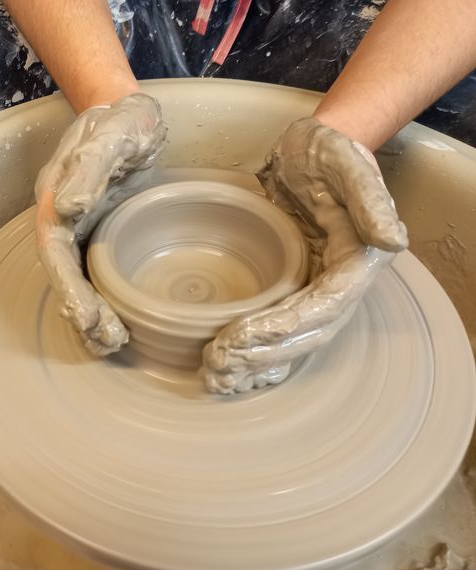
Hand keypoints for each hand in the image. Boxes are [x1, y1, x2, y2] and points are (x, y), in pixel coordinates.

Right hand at [35, 93, 166, 355]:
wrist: (129, 114)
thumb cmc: (121, 121)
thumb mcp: (111, 135)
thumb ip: (88, 169)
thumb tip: (67, 210)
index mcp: (56, 196)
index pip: (54, 250)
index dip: (67, 285)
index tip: (85, 316)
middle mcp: (62, 218)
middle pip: (64, 272)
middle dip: (81, 310)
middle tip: (107, 341)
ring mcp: (80, 228)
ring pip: (77, 277)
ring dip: (91, 312)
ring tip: (111, 343)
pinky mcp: (100, 234)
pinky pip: (95, 272)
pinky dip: (104, 299)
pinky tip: (118, 322)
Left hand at [202, 117, 408, 393]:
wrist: (310, 148)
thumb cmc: (330, 151)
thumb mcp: (348, 164)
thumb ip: (370, 200)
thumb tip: (392, 242)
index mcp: (357, 264)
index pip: (320, 309)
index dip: (281, 329)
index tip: (238, 339)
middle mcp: (339, 285)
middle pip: (303, 336)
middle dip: (262, 357)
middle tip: (218, 369)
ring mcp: (315, 289)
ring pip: (290, 340)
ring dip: (256, 365)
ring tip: (218, 380)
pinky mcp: (293, 286)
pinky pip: (279, 327)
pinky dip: (257, 351)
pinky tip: (231, 368)